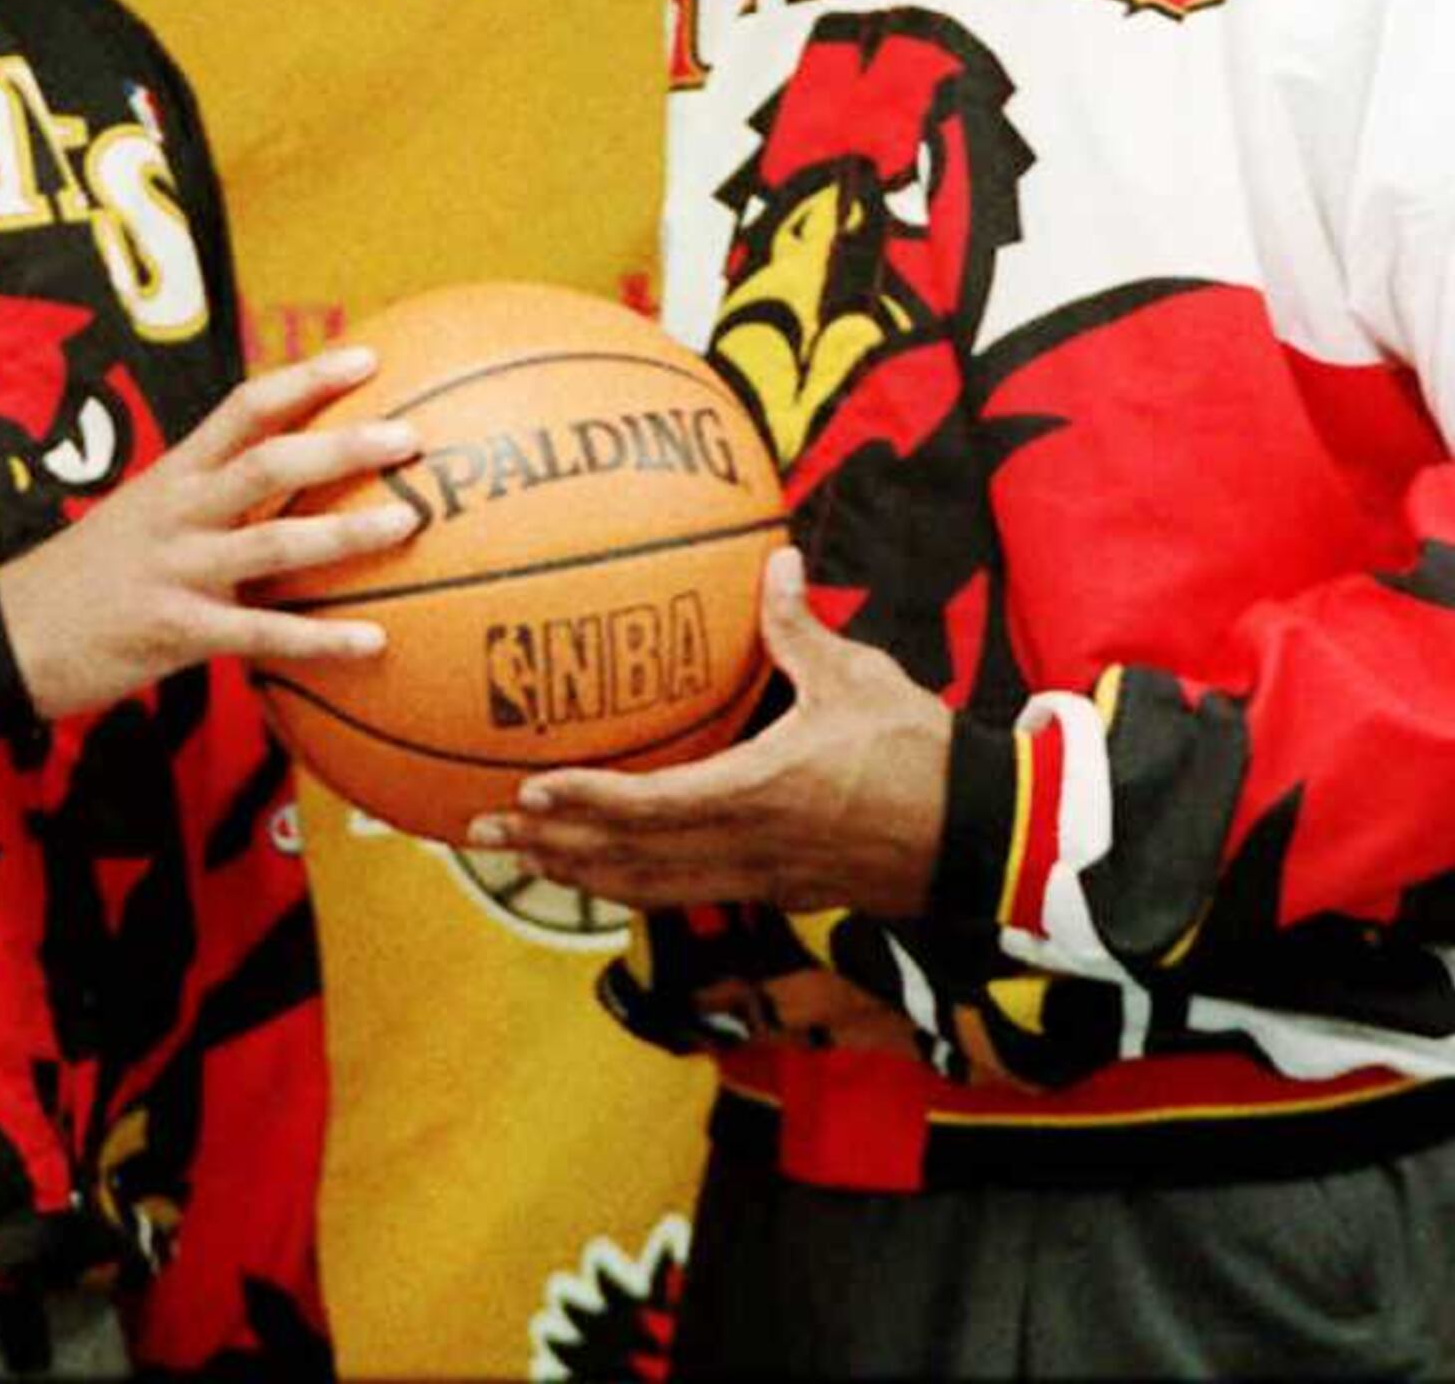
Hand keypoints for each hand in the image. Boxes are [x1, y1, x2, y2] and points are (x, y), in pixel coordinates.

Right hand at [0, 345, 423, 721]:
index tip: (368, 360)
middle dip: (342, 444)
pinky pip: (261, 636)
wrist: (2, 638)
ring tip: (410, 524)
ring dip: (347, 534)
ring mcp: (175, 570)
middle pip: (268, 462)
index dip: (307, 379)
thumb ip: (206, 502)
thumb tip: (286, 489)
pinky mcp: (174, 632)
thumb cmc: (86, 578)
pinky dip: (321, 640)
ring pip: (273, 544)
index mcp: (173, 475)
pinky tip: (375, 642)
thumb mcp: (140, 519)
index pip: (245, 408)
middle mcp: (177, 512)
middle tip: (410, 436)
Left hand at [467, 549, 948, 914]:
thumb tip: (772, 560)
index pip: (650, 807)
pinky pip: (682, 893)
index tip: (527, 792)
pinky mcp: (772, 891)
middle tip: (479, 834)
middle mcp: (744, 848)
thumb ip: (799, 628)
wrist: (975, 837)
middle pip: (627, 861)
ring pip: (647, 888)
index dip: (584, 804)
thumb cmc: (917, 754)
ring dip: (578, 874)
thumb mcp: (856, 679)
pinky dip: (629, 885)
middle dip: (549, 850)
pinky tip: (603, 872)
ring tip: (521, 860)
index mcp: (757, 794)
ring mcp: (756, 878)